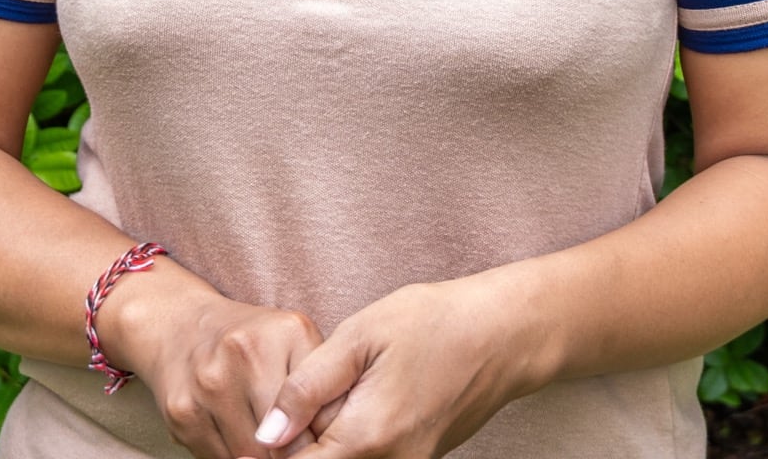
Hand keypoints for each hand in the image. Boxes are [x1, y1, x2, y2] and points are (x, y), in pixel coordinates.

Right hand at [97, 259, 335, 457]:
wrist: (182, 326)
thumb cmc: (252, 340)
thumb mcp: (294, 341)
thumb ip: (320, 383)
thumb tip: (339, 437)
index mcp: (284, 333)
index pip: (316, 409)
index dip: (320, 438)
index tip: (322, 444)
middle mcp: (243, 354)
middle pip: (281, 440)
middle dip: (291, 454)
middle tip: (295, 447)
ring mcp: (209, 385)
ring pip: (248, 457)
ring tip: (268, 442)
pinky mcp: (182, 414)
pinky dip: (232, 458)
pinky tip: (237, 439)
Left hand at [247, 276, 535, 458]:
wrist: (502, 335)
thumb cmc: (434, 322)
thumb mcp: (362, 335)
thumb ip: (308, 387)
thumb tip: (265, 436)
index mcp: (366, 438)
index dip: (273, 446)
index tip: (269, 413)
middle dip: (299, 443)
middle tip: (301, 400)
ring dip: (325, 443)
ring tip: (328, 397)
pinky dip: (351, 441)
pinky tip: (354, 404)